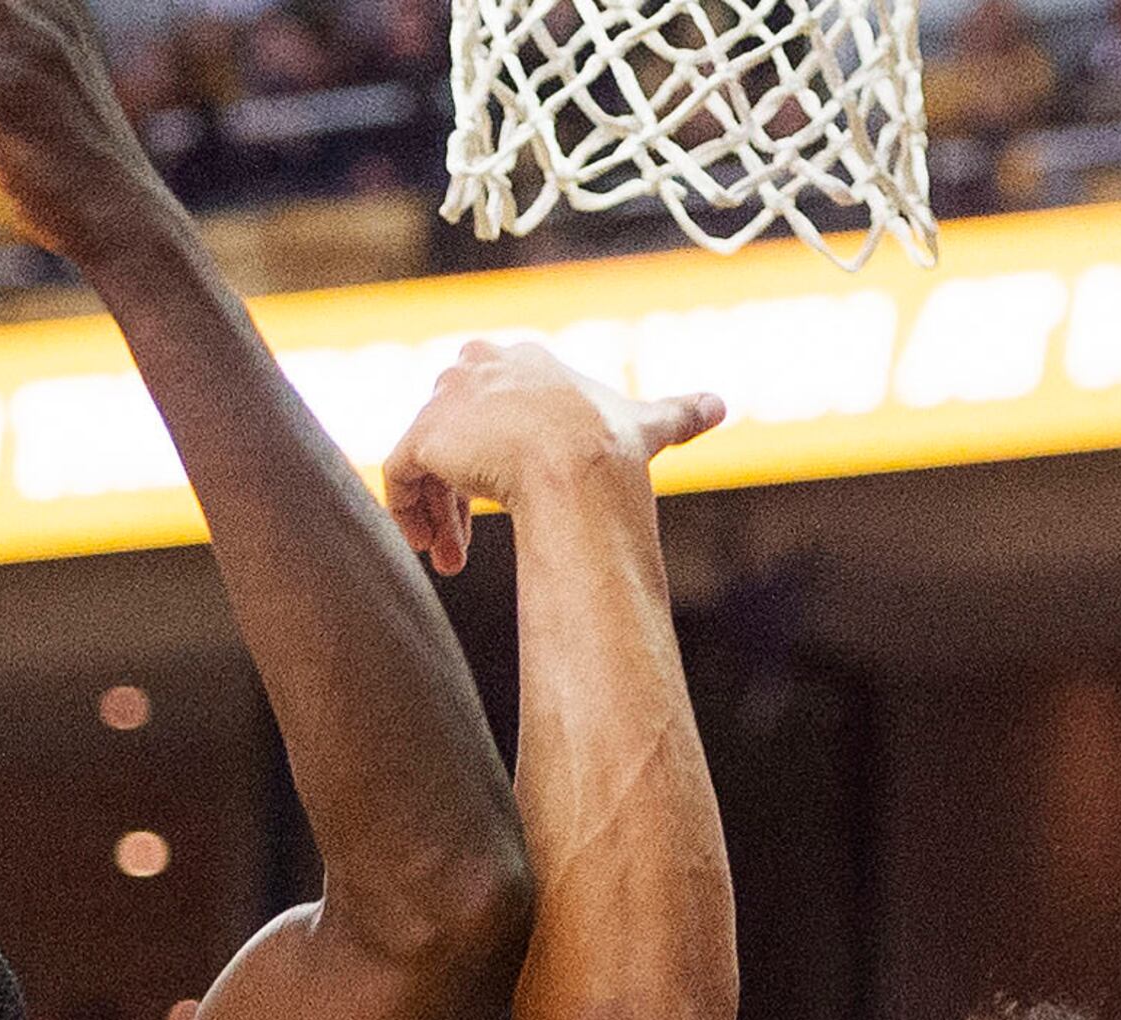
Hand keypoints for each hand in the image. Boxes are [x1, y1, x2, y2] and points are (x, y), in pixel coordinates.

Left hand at [380, 341, 724, 573]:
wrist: (577, 464)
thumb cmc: (611, 445)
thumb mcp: (647, 422)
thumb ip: (680, 412)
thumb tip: (722, 404)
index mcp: (525, 360)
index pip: (494, 402)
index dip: (497, 450)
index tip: (510, 491)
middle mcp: (478, 370)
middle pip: (455, 432)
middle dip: (459, 488)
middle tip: (467, 541)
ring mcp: (446, 402)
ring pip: (426, 460)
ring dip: (438, 514)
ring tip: (450, 558)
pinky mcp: (422, 437)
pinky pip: (398, 476)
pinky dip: (410, 513)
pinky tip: (433, 549)